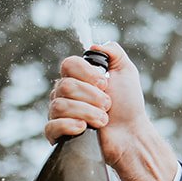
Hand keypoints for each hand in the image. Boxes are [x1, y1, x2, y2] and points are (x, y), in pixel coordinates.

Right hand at [46, 43, 178, 180]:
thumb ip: (113, 52)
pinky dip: (69, 126)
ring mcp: (59, 114)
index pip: (68, 64)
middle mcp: (64, 93)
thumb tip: (93, 45)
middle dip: (92, 97)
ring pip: (60, 106)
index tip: (105, 84)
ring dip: (87, 112)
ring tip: (103, 119)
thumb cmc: (128, 105)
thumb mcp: (126, 72)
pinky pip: (51, 126)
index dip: (87, 74)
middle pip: (65, 86)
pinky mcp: (58, 134)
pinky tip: (83, 128)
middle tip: (108, 105)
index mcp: (77, 77)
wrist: (131, 134)